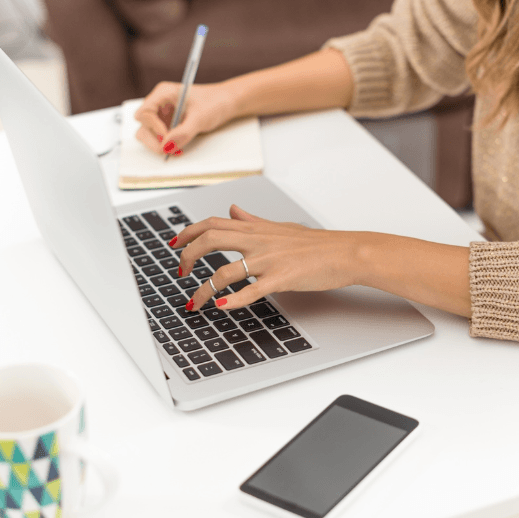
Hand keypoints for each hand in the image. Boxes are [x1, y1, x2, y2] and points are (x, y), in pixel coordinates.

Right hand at [134, 81, 236, 155]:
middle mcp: (158, 104)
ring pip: (147, 134)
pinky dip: (166, 146)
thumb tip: (166, 146)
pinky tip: (178, 149)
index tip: (167, 137)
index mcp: (162, 93)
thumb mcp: (200, 117)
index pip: (144, 112)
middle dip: (153, 139)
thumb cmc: (215, 102)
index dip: (153, 127)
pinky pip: (159, 139)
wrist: (226, 103)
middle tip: (168, 149)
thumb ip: (183, 132)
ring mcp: (162, 115)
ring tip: (175, 150)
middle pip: (142, 125)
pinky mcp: (167, 125)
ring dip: (158, 144)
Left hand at [169, 205, 367, 310]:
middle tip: (180, 273)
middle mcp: (257, 241)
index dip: (188, 232)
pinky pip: (250, 291)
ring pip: (224, 271)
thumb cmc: (315, 244)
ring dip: (203, 289)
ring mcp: (268, 260)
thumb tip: (233, 210)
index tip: (175, 244)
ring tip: (193, 303)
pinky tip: (220, 307)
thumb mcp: (279, 227)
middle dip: (188, 256)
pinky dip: (231, 300)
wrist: (343, 253)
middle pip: (210, 240)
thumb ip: (252, 221)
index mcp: (255, 230)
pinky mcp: (280, 279)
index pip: (212, 223)